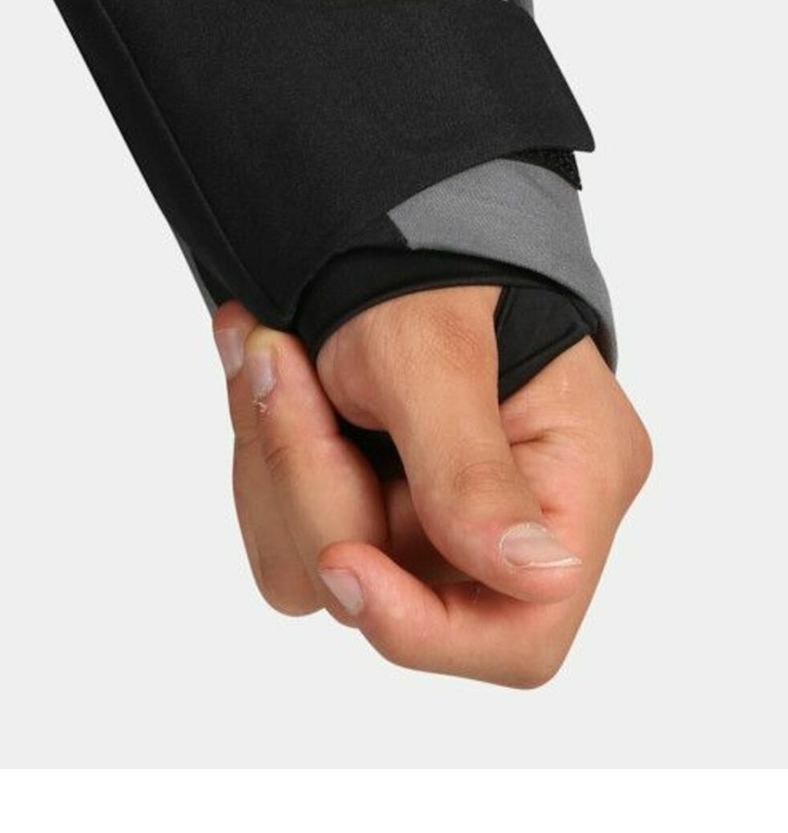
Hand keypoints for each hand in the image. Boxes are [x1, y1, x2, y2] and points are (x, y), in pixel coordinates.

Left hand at [213, 286, 650, 686]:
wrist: (372, 198)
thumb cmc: (429, 254)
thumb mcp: (435, 347)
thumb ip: (468, 465)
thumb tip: (538, 577)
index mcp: (573, 486)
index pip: (518, 636)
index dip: (419, 626)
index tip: (341, 559)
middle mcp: (508, 521)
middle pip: (392, 596)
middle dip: (313, 483)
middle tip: (275, 358)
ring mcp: (427, 518)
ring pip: (315, 566)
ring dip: (272, 453)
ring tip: (265, 342)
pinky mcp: (364, 499)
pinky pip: (282, 526)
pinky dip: (260, 446)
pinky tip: (264, 364)